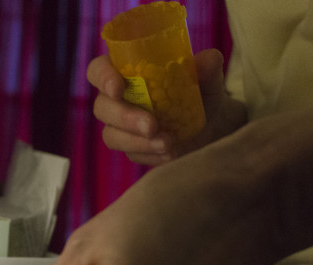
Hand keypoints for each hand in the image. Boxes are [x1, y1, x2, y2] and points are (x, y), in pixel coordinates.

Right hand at [87, 49, 245, 164]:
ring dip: (137, 142)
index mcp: (126, 72)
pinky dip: (151, 155)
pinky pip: (132, 155)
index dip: (102, 77)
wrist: (214, 124)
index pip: (98, 70)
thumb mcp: (210, 78)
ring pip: (112, 136)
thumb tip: (206, 60)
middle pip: (103, 108)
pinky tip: (171, 154)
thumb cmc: (203, 92)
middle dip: (124, 117)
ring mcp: (122, 128)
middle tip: (151, 125)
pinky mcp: (133, 149)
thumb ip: (208, 67)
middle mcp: (118, 100)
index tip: (118, 87)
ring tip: (167, 144)